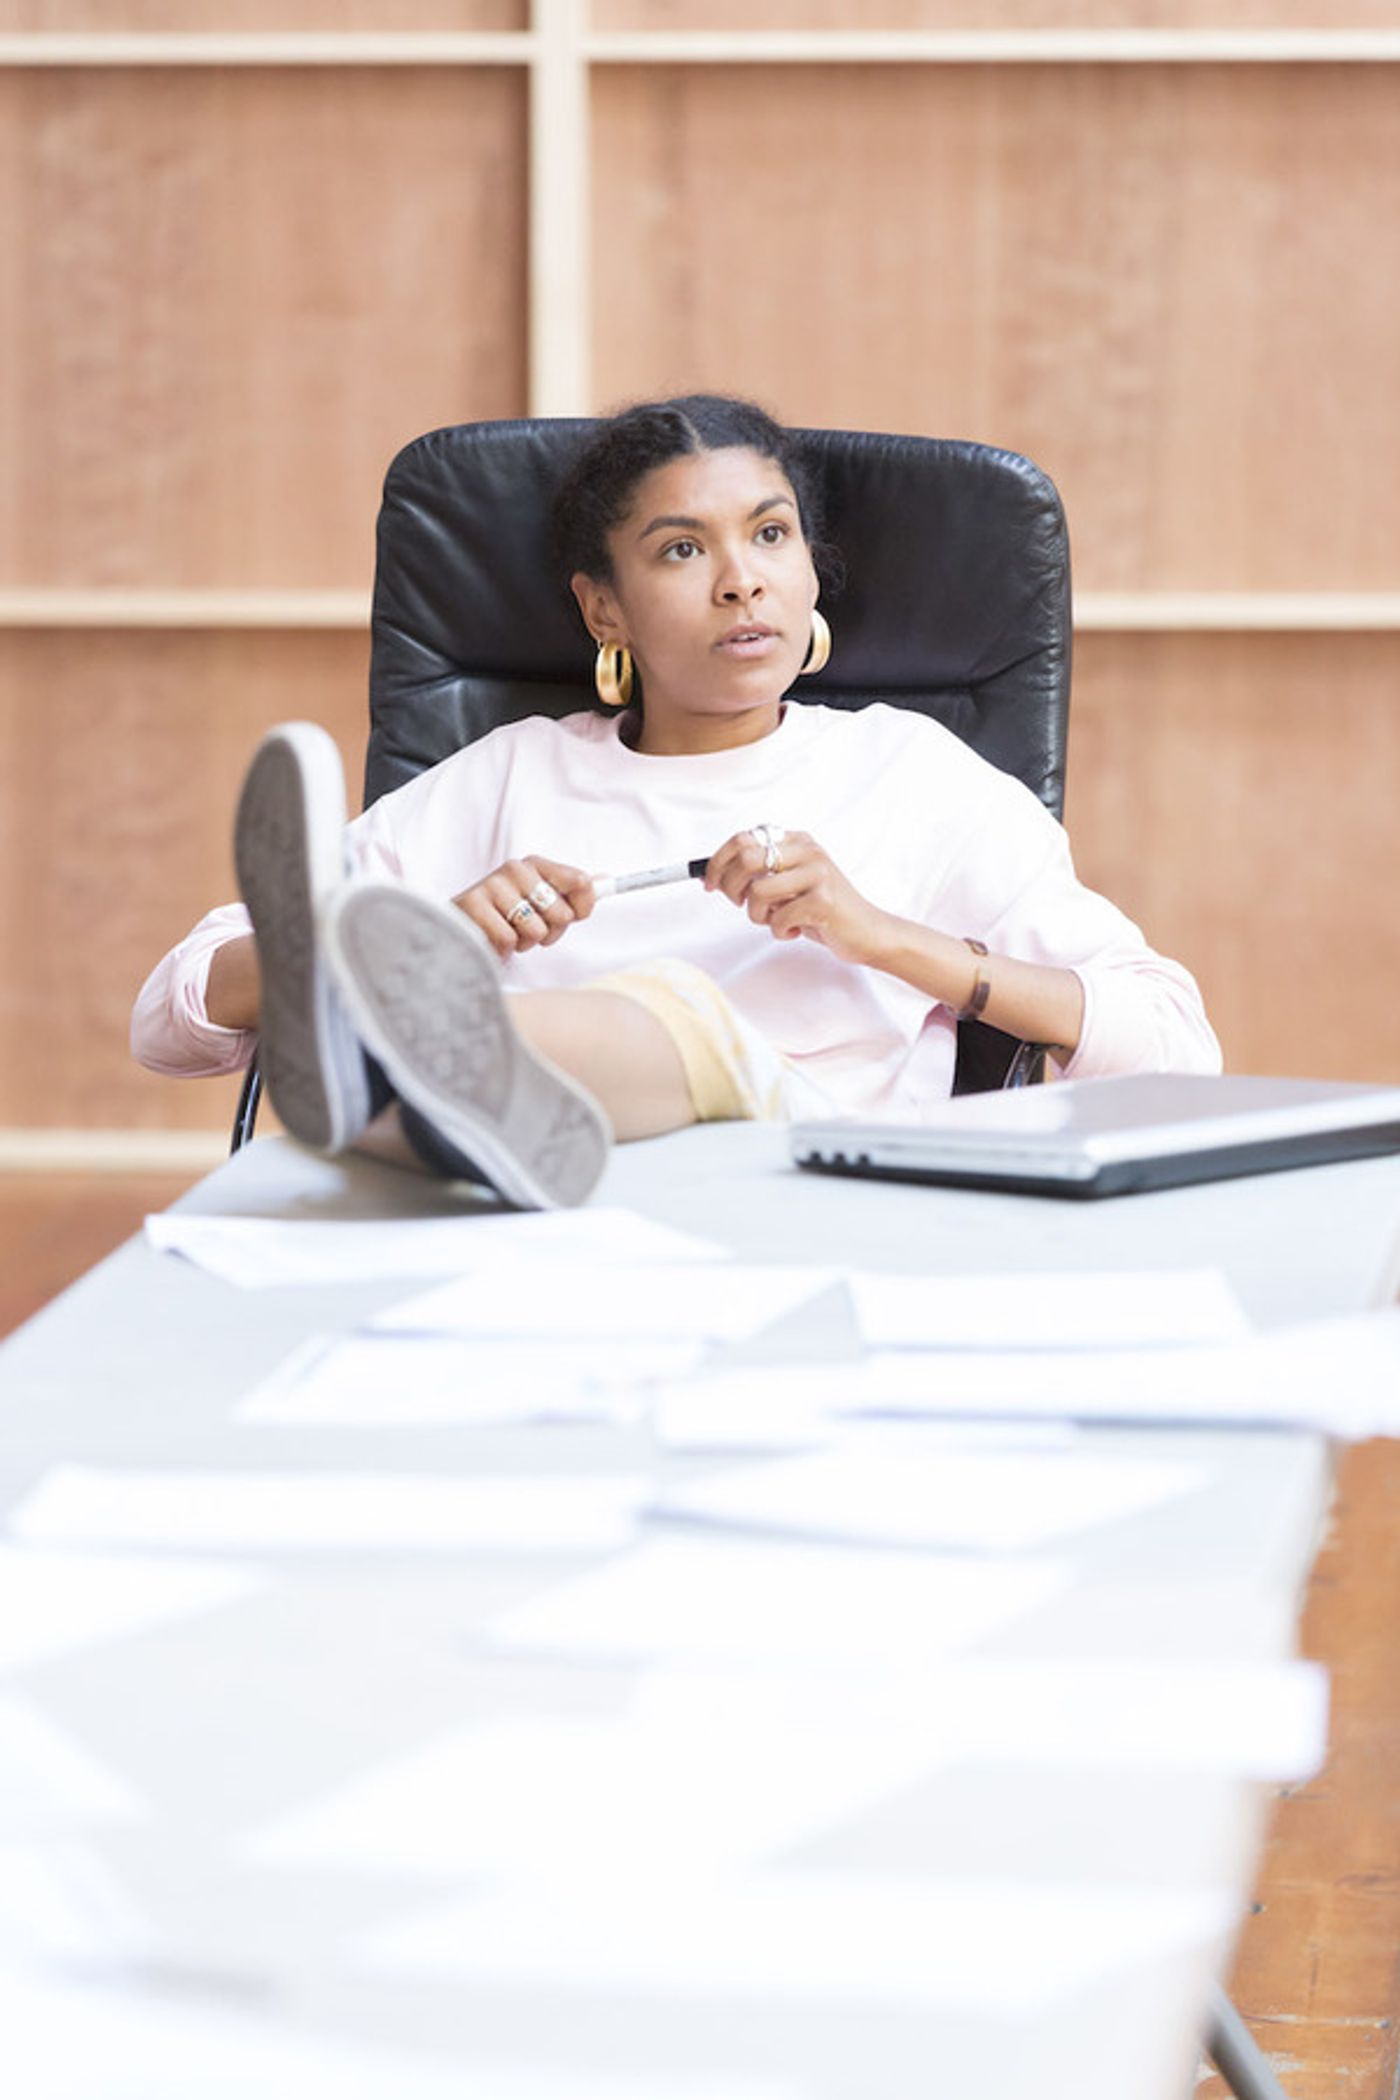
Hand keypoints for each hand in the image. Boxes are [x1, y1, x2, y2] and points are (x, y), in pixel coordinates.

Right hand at [451, 856, 596, 957]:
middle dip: (550, 931)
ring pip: (536, 930)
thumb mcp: (541, 903)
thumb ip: (572, 893)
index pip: (580, 881)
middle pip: (562, 913)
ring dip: (525, 942)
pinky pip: (510, 940)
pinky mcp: (473, 904)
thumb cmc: (507, 917)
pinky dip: (504, 950)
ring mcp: (493, 884)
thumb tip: (605, 880)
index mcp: (535, 865)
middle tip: (529, 929)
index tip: (574, 917)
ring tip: (508, 933)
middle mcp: (515, 868)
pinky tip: (491, 941)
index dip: (583, 907)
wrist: (459, 928)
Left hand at [704, 828, 892, 965]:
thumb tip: (714, 874)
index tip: (709, 883)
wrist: (867, 931)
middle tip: (740, 905)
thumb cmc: (822, 910)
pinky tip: (798, 930)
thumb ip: (760, 874)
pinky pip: (778, 919)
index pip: (742, 838)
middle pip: (745, 859)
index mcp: (797, 841)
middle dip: (731, 888)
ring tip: (777, 921)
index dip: (717, 862)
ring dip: (758, 916)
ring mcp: (817, 873)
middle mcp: (807, 850)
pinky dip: (781, 931)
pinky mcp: (823, 900)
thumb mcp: (790, 884)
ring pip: (757, 892)